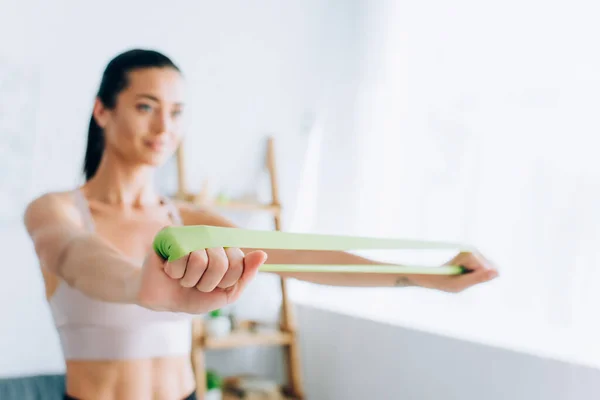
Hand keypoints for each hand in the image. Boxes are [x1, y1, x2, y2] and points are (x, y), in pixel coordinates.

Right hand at [134, 247, 267, 312]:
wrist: (162, 299)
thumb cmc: (194, 295)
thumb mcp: (226, 293)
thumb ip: (245, 275)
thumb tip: (263, 254)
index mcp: (226, 250)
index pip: (239, 262)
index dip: (226, 281)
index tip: (215, 285)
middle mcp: (211, 239)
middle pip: (221, 263)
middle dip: (207, 283)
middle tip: (196, 283)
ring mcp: (191, 235)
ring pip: (200, 259)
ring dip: (189, 278)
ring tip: (183, 277)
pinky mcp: (170, 236)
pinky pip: (181, 256)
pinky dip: (175, 272)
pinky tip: (170, 270)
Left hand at [407, 251, 498, 292]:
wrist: (433, 277)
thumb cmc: (443, 281)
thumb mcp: (460, 284)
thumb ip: (478, 278)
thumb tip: (496, 272)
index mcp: (469, 253)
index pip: (488, 270)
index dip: (476, 279)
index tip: (461, 277)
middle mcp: (473, 250)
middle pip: (490, 269)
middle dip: (477, 277)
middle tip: (461, 278)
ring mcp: (474, 253)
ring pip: (488, 271)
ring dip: (475, 277)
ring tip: (461, 276)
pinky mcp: (475, 257)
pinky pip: (484, 272)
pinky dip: (474, 276)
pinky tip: (464, 274)